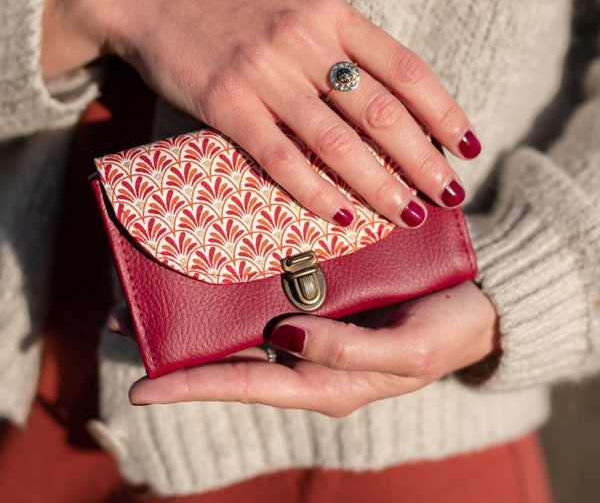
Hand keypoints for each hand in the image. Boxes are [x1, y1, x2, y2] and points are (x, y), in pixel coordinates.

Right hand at [42, 0, 480, 227]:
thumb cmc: (231, 8)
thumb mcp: (296, 8)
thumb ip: (339, 46)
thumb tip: (383, 101)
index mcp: (331, 13)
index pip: (406, 68)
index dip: (444, 112)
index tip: (467, 147)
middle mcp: (305, 39)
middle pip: (381, 112)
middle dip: (423, 160)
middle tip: (449, 195)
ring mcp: (265, 71)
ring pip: (337, 141)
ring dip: (379, 185)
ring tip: (408, 215)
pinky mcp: (226, 102)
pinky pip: (281, 156)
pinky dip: (315, 191)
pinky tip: (341, 215)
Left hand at [125, 282, 498, 415]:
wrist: (477, 305)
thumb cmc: (447, 334)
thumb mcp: (406, 353)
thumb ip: (349, 353)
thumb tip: (286, 338)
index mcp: (327, 382)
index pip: (248, 386)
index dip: (194, 386)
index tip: (140, 388)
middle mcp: (310, 358)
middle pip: (234, 360)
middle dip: (182, 352)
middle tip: (128, 329)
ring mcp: (315, 328)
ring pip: (246, 329)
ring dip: (202, 317)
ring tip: (155, 300)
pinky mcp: (325, 300)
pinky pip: (273, 298)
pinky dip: (240, 291)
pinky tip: (216, 273)